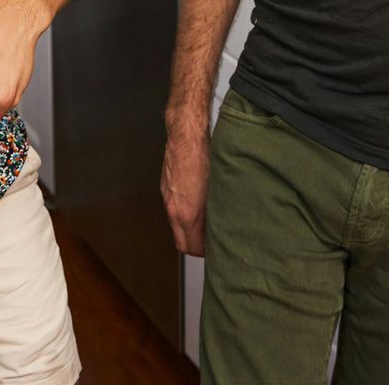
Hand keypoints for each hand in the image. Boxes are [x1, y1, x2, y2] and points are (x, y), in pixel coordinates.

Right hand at [162, 117, 209, 256]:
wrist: (186, 135)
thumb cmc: (203, 157)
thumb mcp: (217, 189)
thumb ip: (217, 212)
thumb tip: (223, 225)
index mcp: (186, 213)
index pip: (190, 247)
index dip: (203, 253)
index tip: (214, 250)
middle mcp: (172, 208)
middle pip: (180, 242)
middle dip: (194, 247)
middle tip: (210, 243)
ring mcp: (167, 197)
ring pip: (176, 225)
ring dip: (189, 229)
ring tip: (206, 222)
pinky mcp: (165, 186)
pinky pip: (172, 208)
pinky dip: (183, 212)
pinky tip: (196, 202)